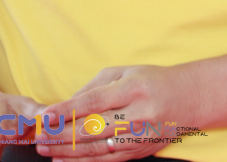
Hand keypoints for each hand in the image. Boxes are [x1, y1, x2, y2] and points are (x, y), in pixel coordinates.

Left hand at [35, 65, 187, 159]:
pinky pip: (108, 160)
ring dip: (68, 152)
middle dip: (61, 135)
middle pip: (92, 129)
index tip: (44, 117)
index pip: (93, 102)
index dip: (66, 111)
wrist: (187, 99)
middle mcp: (138, 115)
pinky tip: (67, 160)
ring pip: (98, 149)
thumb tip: (65, 105)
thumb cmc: (151, 81)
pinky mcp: (141, 152)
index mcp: (132, 89)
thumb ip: (93, 88)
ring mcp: (140, 137)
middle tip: (38, 137)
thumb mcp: (123, 73)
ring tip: (46, 150)